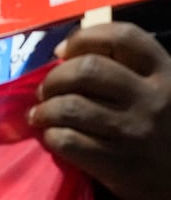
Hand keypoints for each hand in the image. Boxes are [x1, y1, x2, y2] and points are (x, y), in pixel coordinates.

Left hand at [31, 22, 170, 199]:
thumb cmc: (165, 129)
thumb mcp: (160, 90)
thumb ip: (128, 69)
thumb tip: (66, 53)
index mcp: (165, 71)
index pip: (123, 36)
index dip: (85, 37)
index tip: (63, 51)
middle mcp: (151, 97)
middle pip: (87, 70)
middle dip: (55, 78)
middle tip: (45, 90)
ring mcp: (132, 130)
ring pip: (70, 106)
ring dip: (44, 109)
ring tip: (40, 115)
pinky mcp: (116, 163)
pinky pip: (67, 141)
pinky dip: (51, 137)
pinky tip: (52, 138)